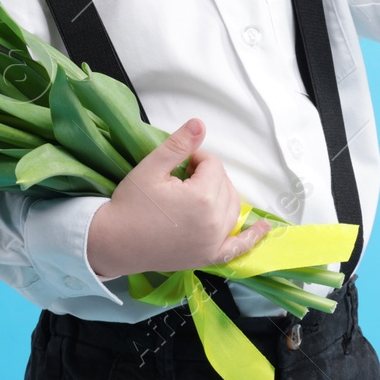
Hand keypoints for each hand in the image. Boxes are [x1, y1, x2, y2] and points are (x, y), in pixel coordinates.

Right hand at [86, 117, 272, 278]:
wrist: (113, 243)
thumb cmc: (130, 204)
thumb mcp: (151, 167)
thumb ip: (179, 145)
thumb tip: (200, 123)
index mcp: (202, 199)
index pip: (213, 165)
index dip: (194, 159)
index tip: (175, 165)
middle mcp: (214, 223)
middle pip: (225, 184)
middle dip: (207, 175)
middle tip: (180, 178)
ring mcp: (213, 243)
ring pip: (232, 207)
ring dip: (221, 194)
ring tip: (198, 190)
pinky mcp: (208, 257)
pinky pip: (238, 247)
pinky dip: (252, 237)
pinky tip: (265, 228)